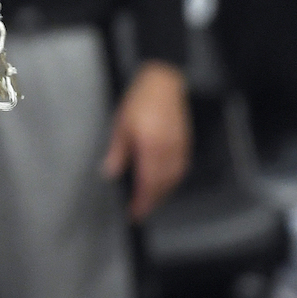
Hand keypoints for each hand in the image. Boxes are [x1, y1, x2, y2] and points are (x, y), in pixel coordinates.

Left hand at [102, 61, 189, 220]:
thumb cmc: (140, 101)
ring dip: (162, 194)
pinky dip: (172, 181)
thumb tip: (111, 172)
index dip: (141, 201)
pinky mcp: (185, 143)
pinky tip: (164, 184)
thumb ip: (118, 152)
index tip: (134, 213)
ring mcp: (179, 147)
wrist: (163, 83)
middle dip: (151, 202)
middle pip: (162, 185)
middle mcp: (168, 150)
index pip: (147, 183)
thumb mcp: (121, 126)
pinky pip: (181, 169)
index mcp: (151, 147)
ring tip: (150, 202)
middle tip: (140, 213)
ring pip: (174, 179)